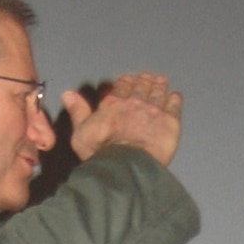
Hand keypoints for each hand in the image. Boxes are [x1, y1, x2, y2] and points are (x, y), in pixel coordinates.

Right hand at [63, 73, 183, 166]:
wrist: (127, 165)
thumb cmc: (101, 153)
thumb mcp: (82, 133)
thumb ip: (78, 112)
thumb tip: (68, 94)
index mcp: (114, 104)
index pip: (121, 87)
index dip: (125, 82)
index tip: (128, 80)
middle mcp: (135, 103)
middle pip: (141, 87)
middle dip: (144, 81)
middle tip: (148, 78)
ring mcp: (154, 111)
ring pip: (158, 93)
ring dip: (159, 86)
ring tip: (161, 82)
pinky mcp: (170, 122)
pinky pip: (174, 106)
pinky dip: (174, 100)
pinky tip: (175, 97)